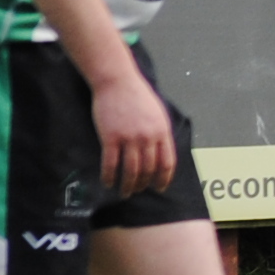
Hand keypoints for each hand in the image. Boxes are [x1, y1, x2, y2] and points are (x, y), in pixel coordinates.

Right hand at [90, 60, 174, 197]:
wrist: (117, 82)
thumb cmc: (137, 96)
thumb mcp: (158, 114)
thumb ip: (160, 133)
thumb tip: (161, 154)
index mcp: (162, 132)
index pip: (167, 163)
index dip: (164, 179)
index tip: (160, 188)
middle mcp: (148, 138)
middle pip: (148, 169)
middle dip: (144, 184)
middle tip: (138, 190)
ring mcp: (129, 138)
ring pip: (130, 170)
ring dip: (128, 185)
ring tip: (124, 192)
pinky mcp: (110, 137)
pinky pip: (110, 163)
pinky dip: (109, 176)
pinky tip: (108, 182)